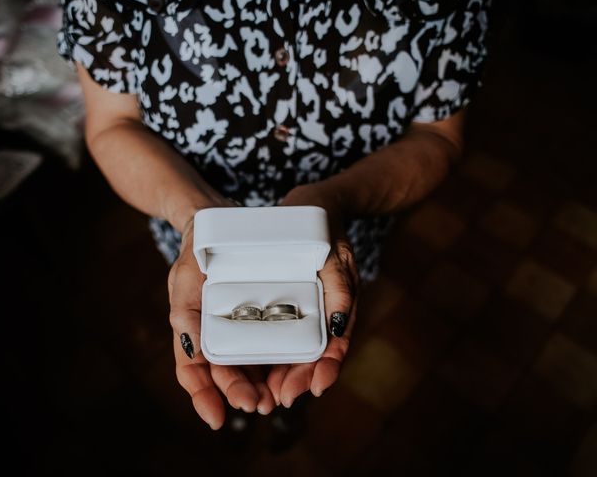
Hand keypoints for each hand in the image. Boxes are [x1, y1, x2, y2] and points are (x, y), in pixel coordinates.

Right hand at [168, 217, 276, 428]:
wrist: (219, 224)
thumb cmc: (196, 253)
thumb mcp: (184, 279)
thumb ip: (185, 315)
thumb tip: (191, 353)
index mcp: (193, 331)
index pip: (195, 372)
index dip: (204, 397)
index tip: (217, 418)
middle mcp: (215, 334)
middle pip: (226, 374)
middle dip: (242, 392)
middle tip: (260, 404)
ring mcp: (238, 328)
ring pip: (249, 366)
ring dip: (263, 384)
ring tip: (279, 396)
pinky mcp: (260, 319)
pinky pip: (270, 346)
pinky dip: (278, 361)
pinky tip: (291, 371)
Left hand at [266, 184, 359, 406]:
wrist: (311, 204)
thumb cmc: (323, 226)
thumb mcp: (334, 252)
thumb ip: (341, 288)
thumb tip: (338, 328)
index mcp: (340, 304)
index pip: (336, 345)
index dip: (326, 369)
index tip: (315, 388)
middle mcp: (326, 311)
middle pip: (316, 355)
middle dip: (299, 379)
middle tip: (278, 399)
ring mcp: (309, 308)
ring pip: (300, 350)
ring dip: (286, 373)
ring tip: (268, 393)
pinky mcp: (293, 302)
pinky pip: (286, 334)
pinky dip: (277, 353)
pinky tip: (263, 367)